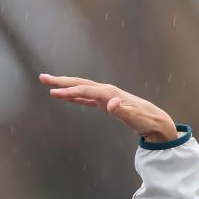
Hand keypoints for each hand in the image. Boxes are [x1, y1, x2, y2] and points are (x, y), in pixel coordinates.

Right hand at [39, 73, 177, 140]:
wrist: (155, 121)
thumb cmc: (145, 119)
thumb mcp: (134, 117)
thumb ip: (122, 110)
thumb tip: (111, 104)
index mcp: (110, 93)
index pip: (85, 91)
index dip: (69, 92)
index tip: (53, 92)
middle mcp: (106, 91)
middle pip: (79, 84)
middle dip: (61, 81)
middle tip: (42, 77)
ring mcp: (105, 96)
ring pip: (81, 88)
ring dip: (65, 86)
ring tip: (49, 84)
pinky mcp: (105, 103)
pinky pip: (86, 97)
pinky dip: (74, 96)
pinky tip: (66, 97)